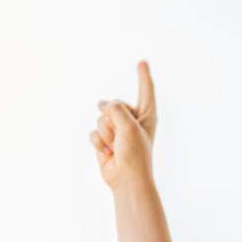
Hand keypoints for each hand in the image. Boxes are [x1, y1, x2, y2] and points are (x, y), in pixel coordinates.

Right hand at [90, 61, 157, 192]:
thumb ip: (115, 108)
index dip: (143, 75)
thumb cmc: (134, 154)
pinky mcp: (105, 140)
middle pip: (114, 104)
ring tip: (116, 147)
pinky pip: (94, 131)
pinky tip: (108, 153)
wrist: (126, 179)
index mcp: (147, 114)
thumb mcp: (128, 125)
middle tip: (121, 137)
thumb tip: (102, 105)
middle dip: (112, 119)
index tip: (143, 62)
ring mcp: (117, 129)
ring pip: (101, 118)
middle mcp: (132, 119)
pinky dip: (99, 142)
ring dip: (106, 134)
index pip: (145, 90)